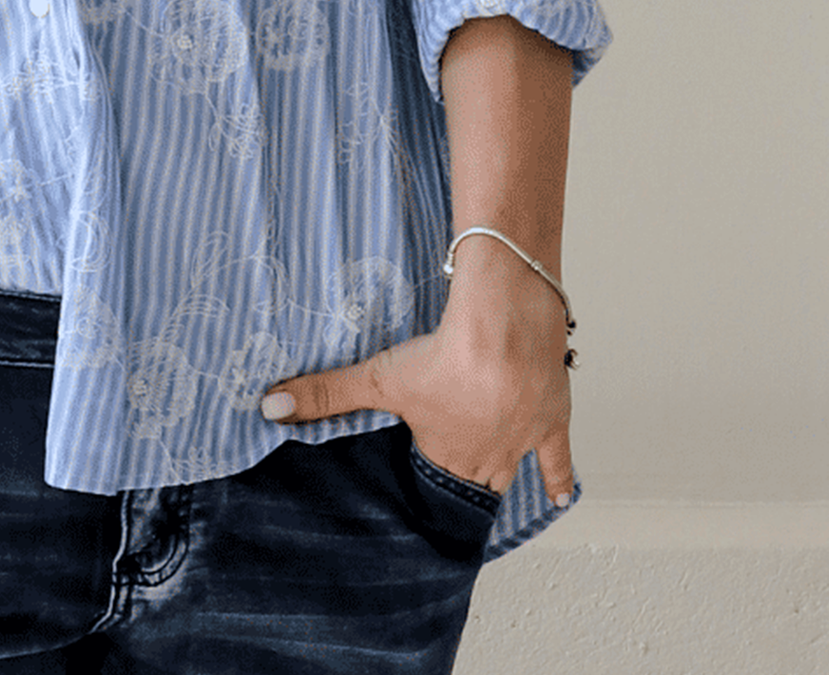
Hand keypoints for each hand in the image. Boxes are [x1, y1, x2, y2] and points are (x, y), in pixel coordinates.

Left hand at [260, 241, 573, 503]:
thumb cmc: (446, 356)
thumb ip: (325, 393)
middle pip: (471, 478)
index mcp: (448, 452)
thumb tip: (270, 408)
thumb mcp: (378, 377)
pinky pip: (558, 456)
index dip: (424, 487)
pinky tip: (559, 496)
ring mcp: (523, 437)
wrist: (505, 328)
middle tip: (447, 492)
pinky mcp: (553, 415)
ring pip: (511, 469)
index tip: (418, 501)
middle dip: (457, 484)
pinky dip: (558, 476)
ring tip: (484, 489)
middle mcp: (488, 454)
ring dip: (498, 475)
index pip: (433, 483)